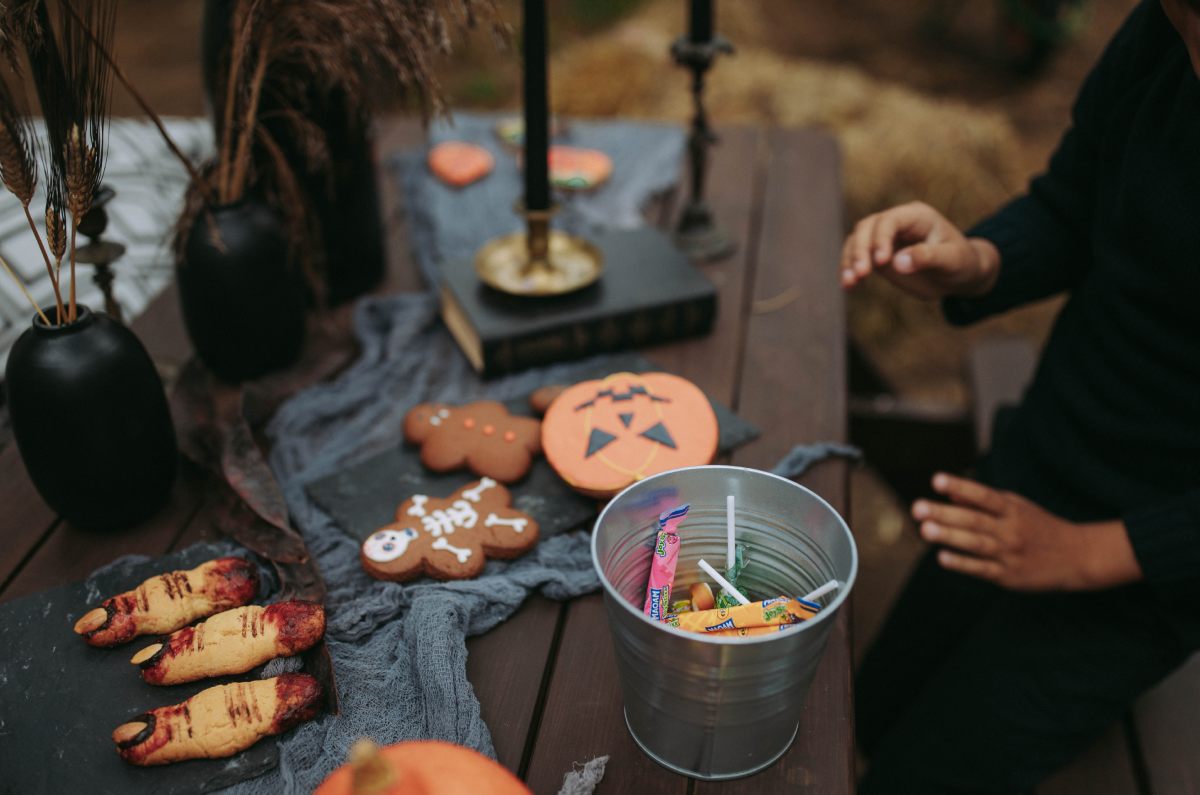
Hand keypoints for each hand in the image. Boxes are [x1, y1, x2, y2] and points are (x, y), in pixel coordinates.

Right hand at [840, 201, 999, 298]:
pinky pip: (856, 258)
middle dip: (860, 250)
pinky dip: (849, 270)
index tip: (880, 262)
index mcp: (916, 216)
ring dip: (849, 261)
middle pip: (867, 227)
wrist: (958, 275)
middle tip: (861, 274)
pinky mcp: (876, 254)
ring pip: (856, 241)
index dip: (881, 238)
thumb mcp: (952, 260)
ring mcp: (884, 238)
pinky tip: (848, 286)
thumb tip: (898, 262)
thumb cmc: (961, 263)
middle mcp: (896, 222)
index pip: (890, 220)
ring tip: (849, 283)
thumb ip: (927, 258)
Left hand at [911, 473, 1142, 590]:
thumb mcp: (1016, 508)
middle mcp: (1011, 530)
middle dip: (944, 514)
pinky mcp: (1008, 576)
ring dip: (950, 537)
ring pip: (976, 544)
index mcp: (1012, 509)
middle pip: (975, 520)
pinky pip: (982, 569)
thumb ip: (982, 502)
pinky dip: (963, 563)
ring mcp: (1009, 553)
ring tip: (925, 529)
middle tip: (917, 507)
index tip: (936, 480)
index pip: (983, 495)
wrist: (1076, 557)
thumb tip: (951, 494)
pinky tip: (943, 558)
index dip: (960, 486)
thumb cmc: (1038, 527)